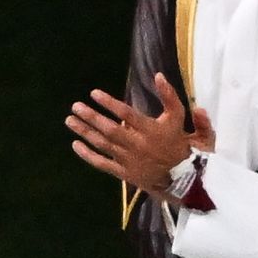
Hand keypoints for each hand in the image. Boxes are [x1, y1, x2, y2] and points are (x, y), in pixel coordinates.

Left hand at [65, 71, 212, 193]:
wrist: (187, 182)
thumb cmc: (185, 148)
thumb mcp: (183, 119)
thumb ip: (172, 98)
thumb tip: (159, 76)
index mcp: (152, 130)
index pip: (126, 114)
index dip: (109, 103)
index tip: (94, 93)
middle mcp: (138, 145)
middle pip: (110, 130)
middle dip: (91, 117)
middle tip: (75, 106)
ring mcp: (130, 161)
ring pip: (104, 145)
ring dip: (85, 132)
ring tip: (70, 121)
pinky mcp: (126, 174)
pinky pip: (104, 164)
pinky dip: (89, 155)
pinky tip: (76, 145)